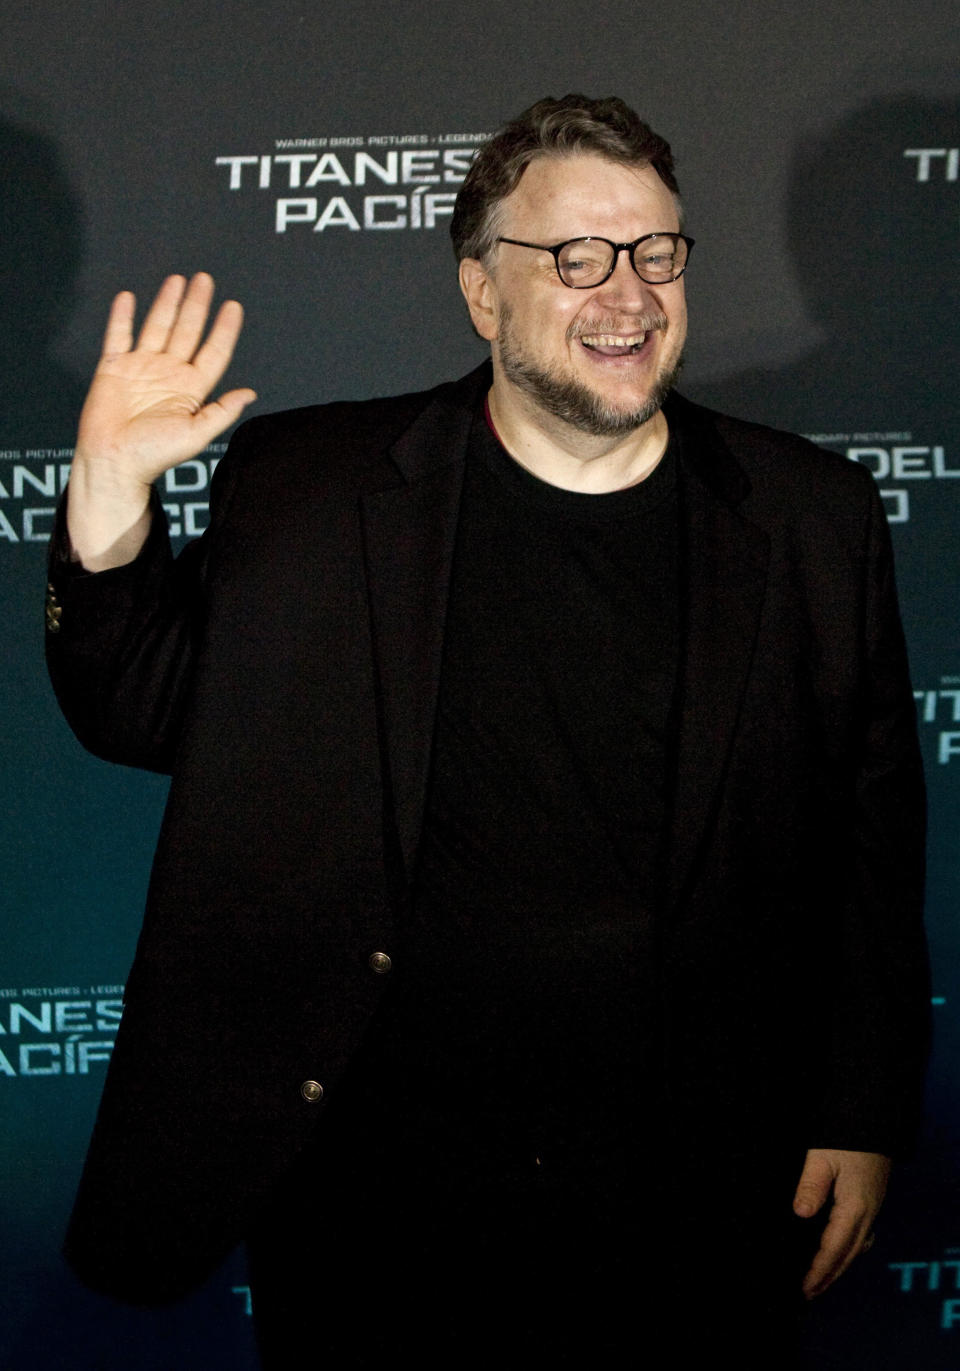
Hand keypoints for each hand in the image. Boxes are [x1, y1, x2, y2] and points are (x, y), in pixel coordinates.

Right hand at [68, 273, 255, 568]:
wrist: (114, 462)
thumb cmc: (154, 455)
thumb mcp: (197, 435)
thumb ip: (222, 412)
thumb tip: (250, 393)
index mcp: (191, 389)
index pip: (213, 352)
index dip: (224, 330)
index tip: (233, 307)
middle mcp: (168, 374)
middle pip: (187, 332)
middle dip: (197, 305)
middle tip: (205, 280)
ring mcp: (141, 368)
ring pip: (158, 326)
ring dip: (167, 303)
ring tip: (178, 280)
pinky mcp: (114, 367)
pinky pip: (118, 336)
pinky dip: (122, 316)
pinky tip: (128, 298)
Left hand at [793, 1148, 890, 1298]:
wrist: (874, 1117)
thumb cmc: (847, 1134)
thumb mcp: (822, 1156)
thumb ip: (811, 1185)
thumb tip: (801, 1214)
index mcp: (855, 1207)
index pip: (834, 1248)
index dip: (819, 1270)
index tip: (805, 1288)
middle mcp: (867, 1213)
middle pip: (847, 1254)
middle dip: (828, 1276)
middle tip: (809, 1294)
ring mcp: (872, 1207)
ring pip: (856, 1247)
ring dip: (839, 1266)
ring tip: (821, 1280)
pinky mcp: (871, 1199)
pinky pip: (862, 1235)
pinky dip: (849, 1249)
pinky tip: (840, 1251)